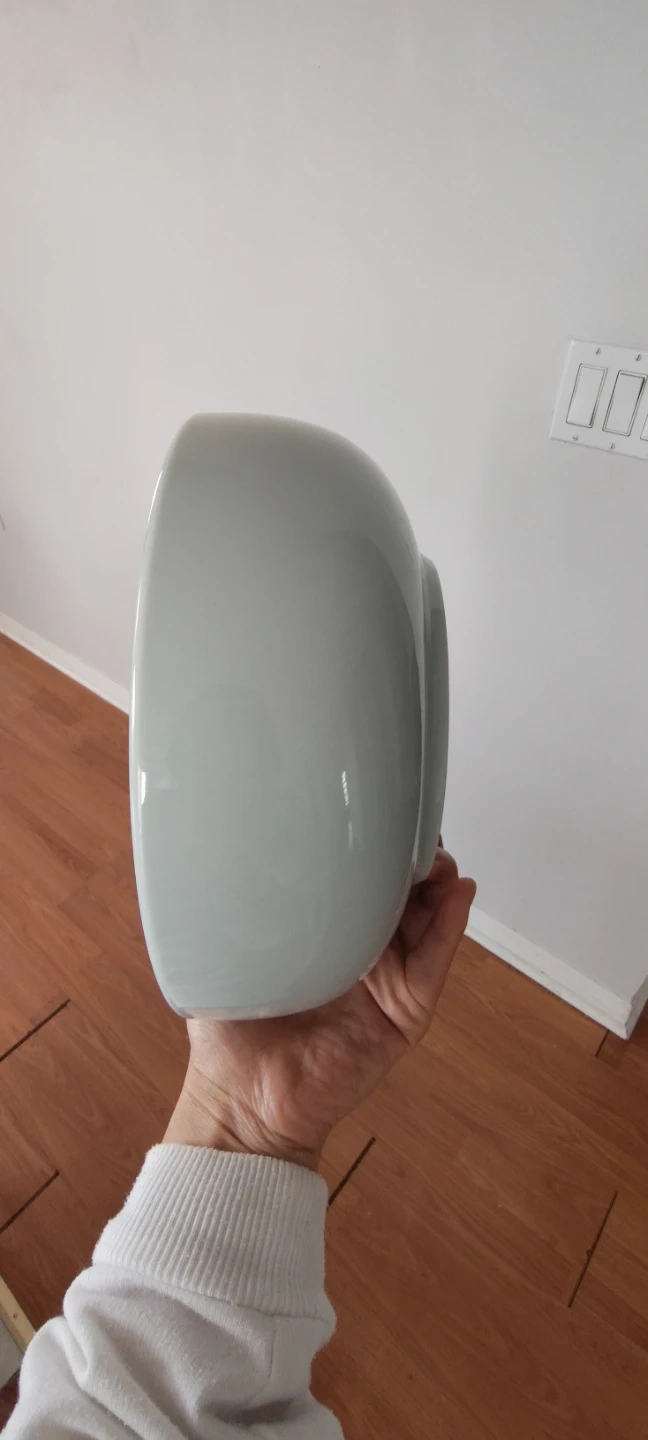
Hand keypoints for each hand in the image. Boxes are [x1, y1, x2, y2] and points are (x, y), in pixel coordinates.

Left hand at [164, 849, 475, 1169]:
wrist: (244, 1103)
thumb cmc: (229, 1035)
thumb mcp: (227, 956)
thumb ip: (240, 910)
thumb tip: (232, 852)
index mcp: (321, 935)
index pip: (357, 882)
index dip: (372, 848)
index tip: (379, 813)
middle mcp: (360, 953)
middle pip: (401, 894)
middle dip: (412, 858)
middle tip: (414, 825)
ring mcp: (387, 981)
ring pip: (426, 921)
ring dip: (439, 883)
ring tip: (439, 855)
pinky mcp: (405, 1011)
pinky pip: (434, 963)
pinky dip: (450, 926)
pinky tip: (457, 893)